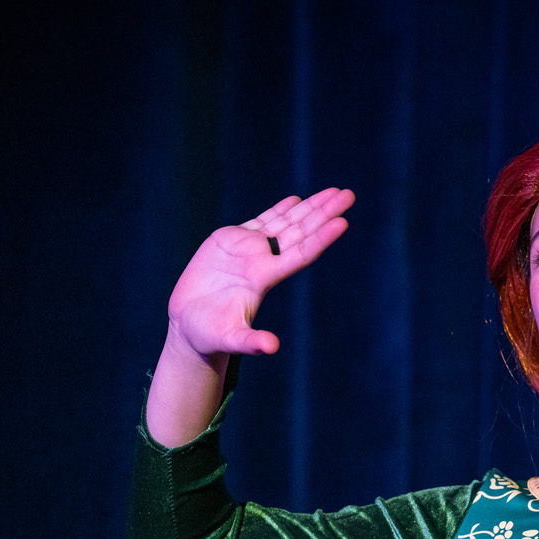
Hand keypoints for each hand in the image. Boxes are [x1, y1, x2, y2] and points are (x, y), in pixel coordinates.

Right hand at [166, 188, 354, 360]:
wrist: (190, 323)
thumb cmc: (209, 334)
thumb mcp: (229, 338)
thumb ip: (250, 342)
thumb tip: (271, 348)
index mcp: (265, 278)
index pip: (301, 254)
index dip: (321, 239)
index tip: (342, 222)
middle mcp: (263, 261)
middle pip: (301, 232)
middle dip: (324, 212)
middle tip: (349, 195)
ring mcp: (249, 250)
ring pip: (286, 222)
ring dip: (311, 207)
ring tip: (335, 191)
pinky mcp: (232, 241)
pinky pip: (262, 222)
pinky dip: (280, 210)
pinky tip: (297, 200)